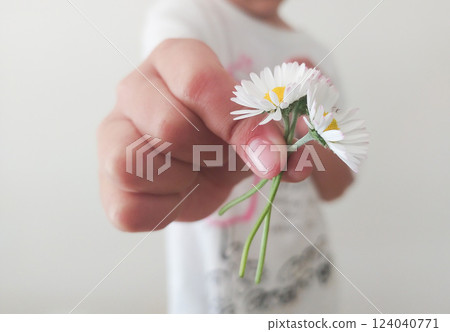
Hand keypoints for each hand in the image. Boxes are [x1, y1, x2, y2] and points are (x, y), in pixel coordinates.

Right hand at [97, 39, 311, 230]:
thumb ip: (278, 137)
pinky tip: (181, 194)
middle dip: (211, 155)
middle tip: (223, 157)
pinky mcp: (107, 183)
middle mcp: (135, 91)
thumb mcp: (258, 127)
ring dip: (183, 182)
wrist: (204, 161)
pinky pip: (128, 210)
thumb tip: (289, 162)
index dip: (237, 123)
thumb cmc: (228, 136)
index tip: (270, 153)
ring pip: (132, 165)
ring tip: (197, 173)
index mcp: (174, 61)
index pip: (199, 82)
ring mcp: (113, 135)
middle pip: (169, 127)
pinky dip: (166, 211)